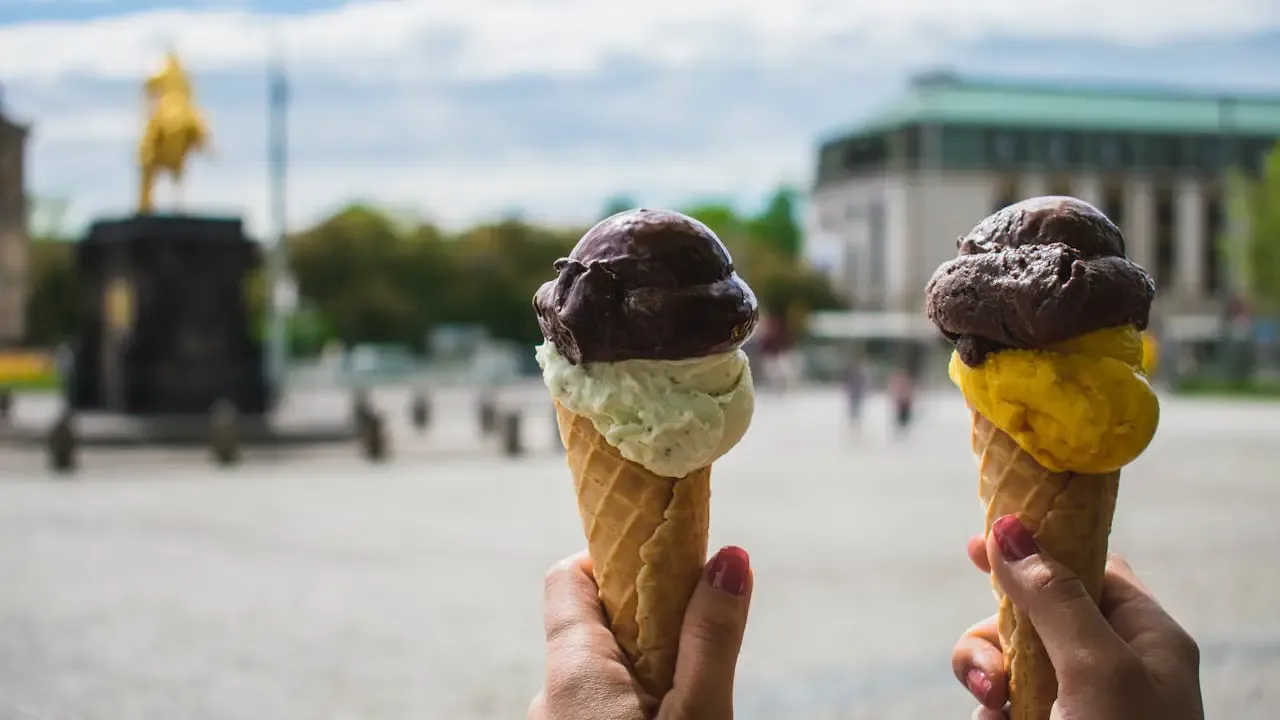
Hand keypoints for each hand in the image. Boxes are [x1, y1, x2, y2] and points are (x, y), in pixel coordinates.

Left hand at [528, 547, 752, 719]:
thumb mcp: (699, 713)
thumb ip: (710, 638)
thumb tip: (731, 557)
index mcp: (572, 671)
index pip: (569, 575)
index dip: (617, 558)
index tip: (669, 567)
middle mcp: (549, 694)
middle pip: (593, 620)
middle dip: (648, 616)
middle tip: (697, 633)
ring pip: (601, 666)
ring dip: (646, 661)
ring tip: (690, 686)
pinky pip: (596, 700)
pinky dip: (632, 695)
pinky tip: (670, 713)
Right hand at [952, 516, 1203, 719]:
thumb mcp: (1097, 666)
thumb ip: (1053, 597)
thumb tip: (1009, 528)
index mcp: (1147, 638)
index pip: (1091, 567)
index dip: (1038, 548)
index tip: (980, 541)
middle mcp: (1111, 665)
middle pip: (1034, 610)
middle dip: (1000, 629)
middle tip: (995, 660)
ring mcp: (1075, 703)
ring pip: (1006, 655)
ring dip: (986, 670)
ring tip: (997, 703)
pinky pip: (999, 700)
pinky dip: (989, 707)